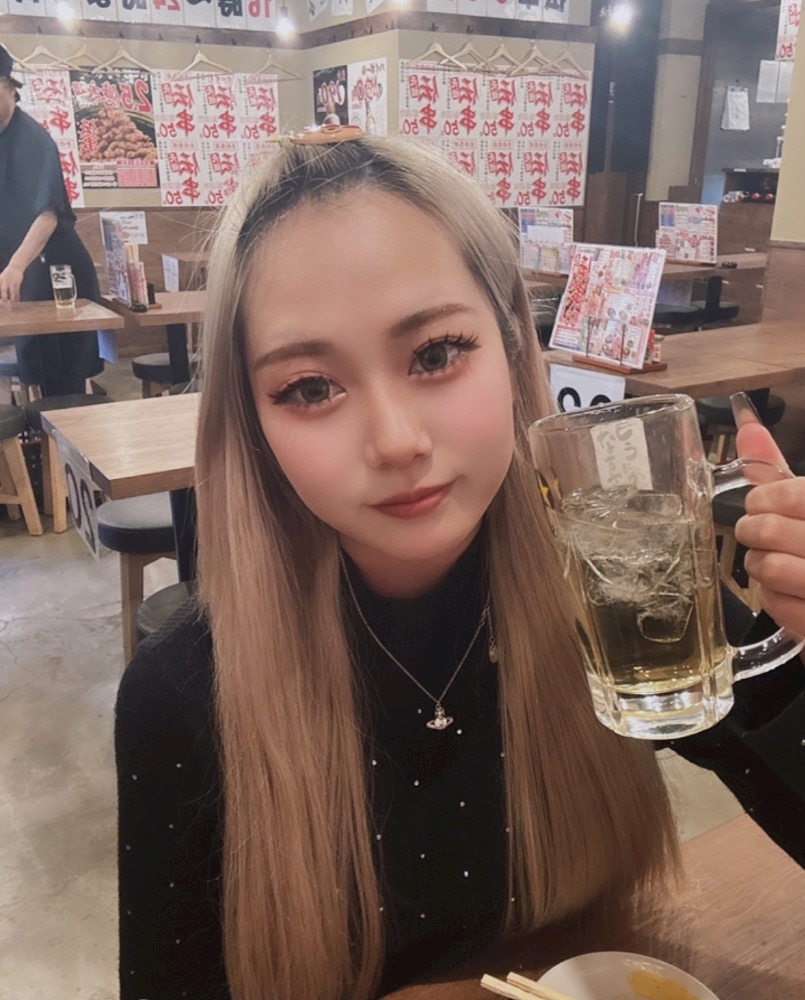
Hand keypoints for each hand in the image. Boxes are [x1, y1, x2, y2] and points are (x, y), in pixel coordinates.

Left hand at [0, 263, 23, 302]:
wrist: (15, 267)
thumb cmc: (7, 275)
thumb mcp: (1, 279)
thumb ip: (0, 286)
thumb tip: (2, 296)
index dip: (0, 297)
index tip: (1, 302)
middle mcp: (4, 281)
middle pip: (3, 291)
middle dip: (4, 298)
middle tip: (5, 304)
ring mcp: (11, 282)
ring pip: (12, 292)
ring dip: (12, 299)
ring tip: (12, 304)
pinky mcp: (17, 283)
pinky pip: (17, 291)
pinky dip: (17, 297)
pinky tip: (17, 301)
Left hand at [732, 394, 804, 634]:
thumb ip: (779, 469)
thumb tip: (747, 424)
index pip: (790, 494)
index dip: (763, 499)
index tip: (762, 504)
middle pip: (770, 529)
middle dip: (753, 531)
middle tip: (759, 534)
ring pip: (769, 568)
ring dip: (760, 565)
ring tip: (774, 562)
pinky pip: (776, 605)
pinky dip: (772, 598)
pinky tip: (787, 591)